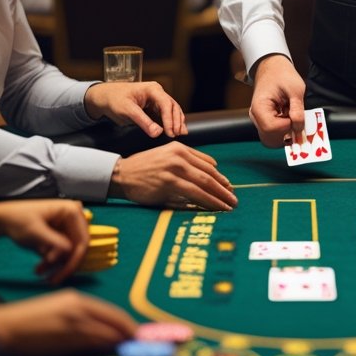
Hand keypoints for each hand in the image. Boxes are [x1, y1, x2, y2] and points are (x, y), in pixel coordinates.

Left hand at [0, 200, 88, 284]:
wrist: (3, 219)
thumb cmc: (18, 219)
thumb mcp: (35, 231)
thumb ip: (53, 240)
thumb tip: (70, 250)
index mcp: (71, 211)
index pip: (82, 239)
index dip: (76, 259)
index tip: (66, 273)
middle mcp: (73, 219)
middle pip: (77, 248)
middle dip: (64, 265)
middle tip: (53, 280)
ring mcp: (67, 228)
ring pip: (69, 253)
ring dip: (55, 266)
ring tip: (39, 272)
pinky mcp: (60, 236)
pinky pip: (61, 253)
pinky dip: (51, 262)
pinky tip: (39, 268)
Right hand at [0, 290, 136, 355]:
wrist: (0, 328)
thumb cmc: (24, 323)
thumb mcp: (55, 312)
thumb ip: (78, 320)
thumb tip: (99, 335)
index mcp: (76, 300)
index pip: (112, 313)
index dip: (127, 325)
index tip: (138, 334)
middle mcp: (79, 307)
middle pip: (116, 321)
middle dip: (131, 335)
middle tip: (144, 346)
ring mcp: (74, 322)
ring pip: (107, 334)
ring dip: (121, 344)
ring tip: (133, 353)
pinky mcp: (66, 338)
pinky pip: (93, 344)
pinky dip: (106, 349)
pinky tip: (112, 354)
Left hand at [84, 82, 186, 138]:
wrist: (105, 97)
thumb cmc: (114, 99)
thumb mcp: (127, 111)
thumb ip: (143, 122)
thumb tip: (157, 133)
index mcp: (152, 89)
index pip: (166, 104)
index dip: (170, 119)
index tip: (170, 132)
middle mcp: (157, 93)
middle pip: (173, 107)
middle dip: (176, 121)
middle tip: (176, 135)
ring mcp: (157, 99)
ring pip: (172, 110)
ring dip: (176, 122)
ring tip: (179, 134)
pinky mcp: (154, 107)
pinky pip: (166, 114)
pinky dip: (171, 122)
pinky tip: (174, 131)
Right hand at [111, 142, 236, 210]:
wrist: (121, 174)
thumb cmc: (144, 168)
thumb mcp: (166, 157)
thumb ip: (187, 162)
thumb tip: (212, 171)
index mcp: (180, 148)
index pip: (207, 164)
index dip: (220, 177)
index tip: (229, 187)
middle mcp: (179, 156)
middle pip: (209, 175)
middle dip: (224, 188)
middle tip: (234, 198)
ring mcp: (174, 169)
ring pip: (204, 184)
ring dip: (220, 196)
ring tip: (229, 205)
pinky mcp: (169, 182)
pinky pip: (194, 193)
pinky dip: (208, 201)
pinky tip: (215, 207)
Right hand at [248, 54, 305, 148]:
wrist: (272, 67)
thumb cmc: (282, 75)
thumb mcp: (295, 89)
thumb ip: (298, 110)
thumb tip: (299, 128)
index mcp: (260, 107)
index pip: (272, 128)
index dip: (287, 126)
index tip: (296, 117)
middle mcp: (256, 117)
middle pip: (270, 138)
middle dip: (287, 134)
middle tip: (298, 122)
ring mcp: (259, 120)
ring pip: (272, 140)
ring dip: (286, 134)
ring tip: (293, 119)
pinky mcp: (265, 122)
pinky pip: (274, 135)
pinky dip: (284, 132)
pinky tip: (290, 119)